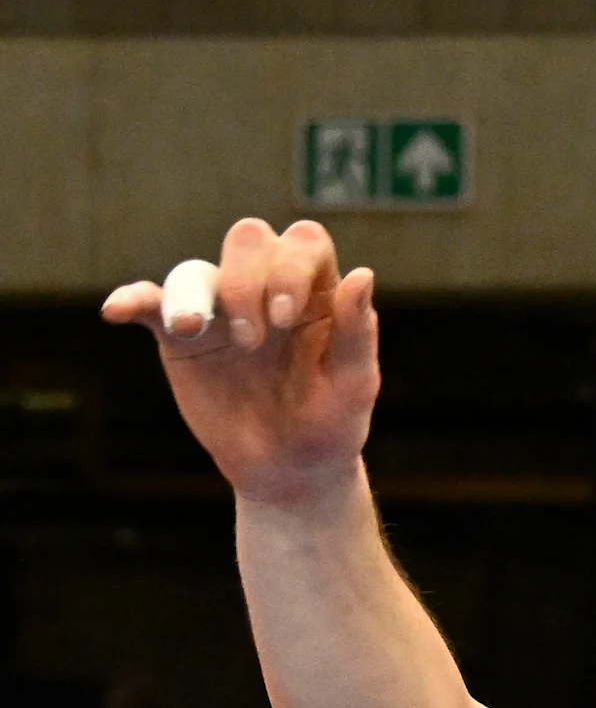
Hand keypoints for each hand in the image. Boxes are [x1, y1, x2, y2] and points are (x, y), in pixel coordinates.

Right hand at [101, 217, 382, 508]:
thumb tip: (364, 274)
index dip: (290, 266)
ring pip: (198, 270)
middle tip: (253, 340)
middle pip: (249, 239)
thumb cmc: (331, 422)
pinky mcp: (181, 336)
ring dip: (194, 295)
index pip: (303, 242)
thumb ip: (357, 331)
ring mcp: (221, 310)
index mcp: (315, 293)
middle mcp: (266, 289)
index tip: (284, 318)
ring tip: (193, 330)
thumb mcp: (353, 384)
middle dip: (246, 280)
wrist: (288, 468)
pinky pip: (150, 303)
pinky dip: (133, 299)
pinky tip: (118, 311)